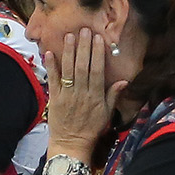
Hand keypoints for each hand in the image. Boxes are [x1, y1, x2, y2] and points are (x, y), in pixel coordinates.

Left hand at [46, 27, 126, 155]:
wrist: (72, 143)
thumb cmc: (91, 127)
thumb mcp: (106, 113)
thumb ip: (114, 95)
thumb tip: (124, 80)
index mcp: (96, 96)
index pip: (97, 71)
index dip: (97, 54)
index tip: (98, 39)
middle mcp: (82, 93)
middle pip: (83, 67)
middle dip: (84, 48)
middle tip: (84, 30)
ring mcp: (67, 95)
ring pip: (68, 70)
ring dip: (69, 52)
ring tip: (69, 36)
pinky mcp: (55, 98)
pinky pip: (53, 80)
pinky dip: (51, 66)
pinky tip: (50, 52)